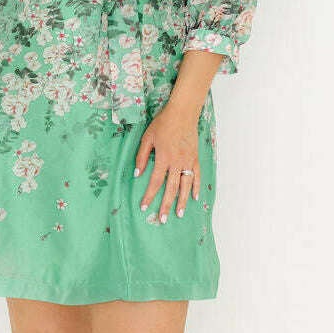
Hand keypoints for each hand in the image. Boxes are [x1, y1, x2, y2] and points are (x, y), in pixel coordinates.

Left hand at [134, 105, 200, 221]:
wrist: (182, 113)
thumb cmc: (163, 123)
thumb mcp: (147, 138)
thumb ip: (142, 157)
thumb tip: (136, 174)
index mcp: (163, 158)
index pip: (155, 182)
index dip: (149, 196)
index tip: (144, 208)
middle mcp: (177, 162)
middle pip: (171, 188)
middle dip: (166, 205)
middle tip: (162, 219)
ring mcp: (188, 161)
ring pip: (185, 185)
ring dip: (182, 201)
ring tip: (179, 214)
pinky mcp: (195, 158)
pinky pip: (197, 175)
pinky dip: (196, 187)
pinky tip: (194, 198)